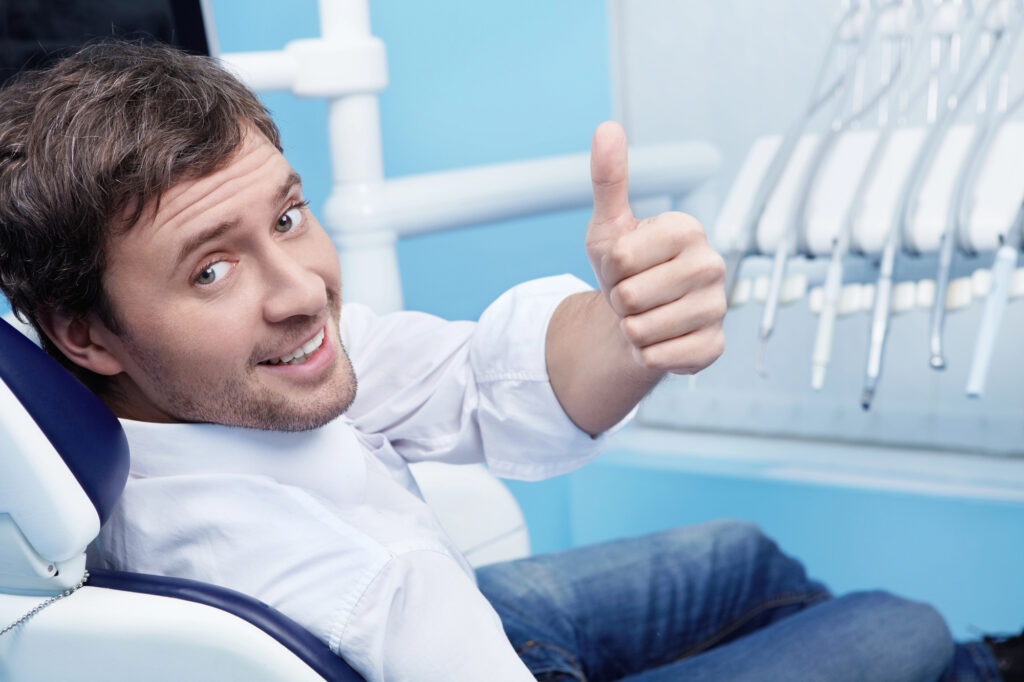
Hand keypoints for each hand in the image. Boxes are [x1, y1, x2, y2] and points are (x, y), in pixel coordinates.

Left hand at [586, 121, 725, 374]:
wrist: (639, 317)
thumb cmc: (625, 268)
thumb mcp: (609, 226)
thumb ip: (609, 179)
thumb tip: (606, 127)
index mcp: (687, 230)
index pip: (620, 259)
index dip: (609, 268)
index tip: (623, 265)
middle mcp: (711, 265)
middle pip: (629, 296)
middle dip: (618, 302)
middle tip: (632, 295)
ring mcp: (717, 307)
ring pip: (642, 331)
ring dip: (630, 330)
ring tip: (643, 316)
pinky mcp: (714, 346)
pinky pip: (659, 358)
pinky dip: (647, 355)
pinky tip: (659, 340)